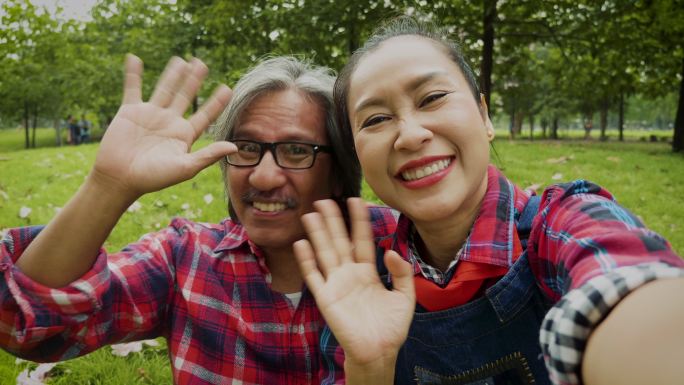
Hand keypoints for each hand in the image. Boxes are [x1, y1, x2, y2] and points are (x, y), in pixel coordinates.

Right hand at [92, 54, 235, 199]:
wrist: (120, 179)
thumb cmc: (153, 178)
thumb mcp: (185, 167)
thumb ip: (208, 155)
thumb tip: (235, 147)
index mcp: (184, 135)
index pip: (205, 115)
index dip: (216, 103)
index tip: (228, 88)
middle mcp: (169, 122)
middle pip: (185, 96)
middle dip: (194, 80)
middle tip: (202, 63)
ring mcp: (150, 115)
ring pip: (164, 89)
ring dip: (172, 74)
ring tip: (181, 60)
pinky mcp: (130, 111)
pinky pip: (132, 88)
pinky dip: (133, 73)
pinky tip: (134, 58)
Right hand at [294, 198, 414, 367]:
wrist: (379, 351)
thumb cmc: (392, 327)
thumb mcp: (405, 296)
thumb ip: (401, 272)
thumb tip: (389, 251)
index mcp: (368, 272)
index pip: (362, 240)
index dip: (358, 221)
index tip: (355, 201)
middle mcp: (350, 274)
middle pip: (339, 241)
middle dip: (333, 221)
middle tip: (324, 199)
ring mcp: (336, 284)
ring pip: (325, 253)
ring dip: (317, 234)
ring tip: (311, 214)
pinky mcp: (326, 298)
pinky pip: (314, 276)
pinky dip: (307, 260)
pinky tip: (302, 243)